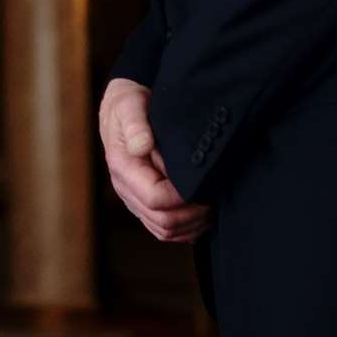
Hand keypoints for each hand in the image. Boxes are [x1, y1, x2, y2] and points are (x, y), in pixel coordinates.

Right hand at [99, 78, 212, 242]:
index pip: (154, 198)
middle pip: (162, 221)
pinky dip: (186, 229)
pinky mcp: (142, 203)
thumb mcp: (130, 105)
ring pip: (164, 231)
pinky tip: (201, 213)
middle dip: (192, 214)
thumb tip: (142, 146)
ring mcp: (133, 199)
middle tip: (214, 197)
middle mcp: (124, 188)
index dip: (182, 196)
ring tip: (211, 205)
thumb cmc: (129, 105)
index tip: (202, 183)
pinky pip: (163, 230)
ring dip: (191, 225)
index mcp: (122, 167)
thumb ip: (135, 124)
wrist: (122, 109)